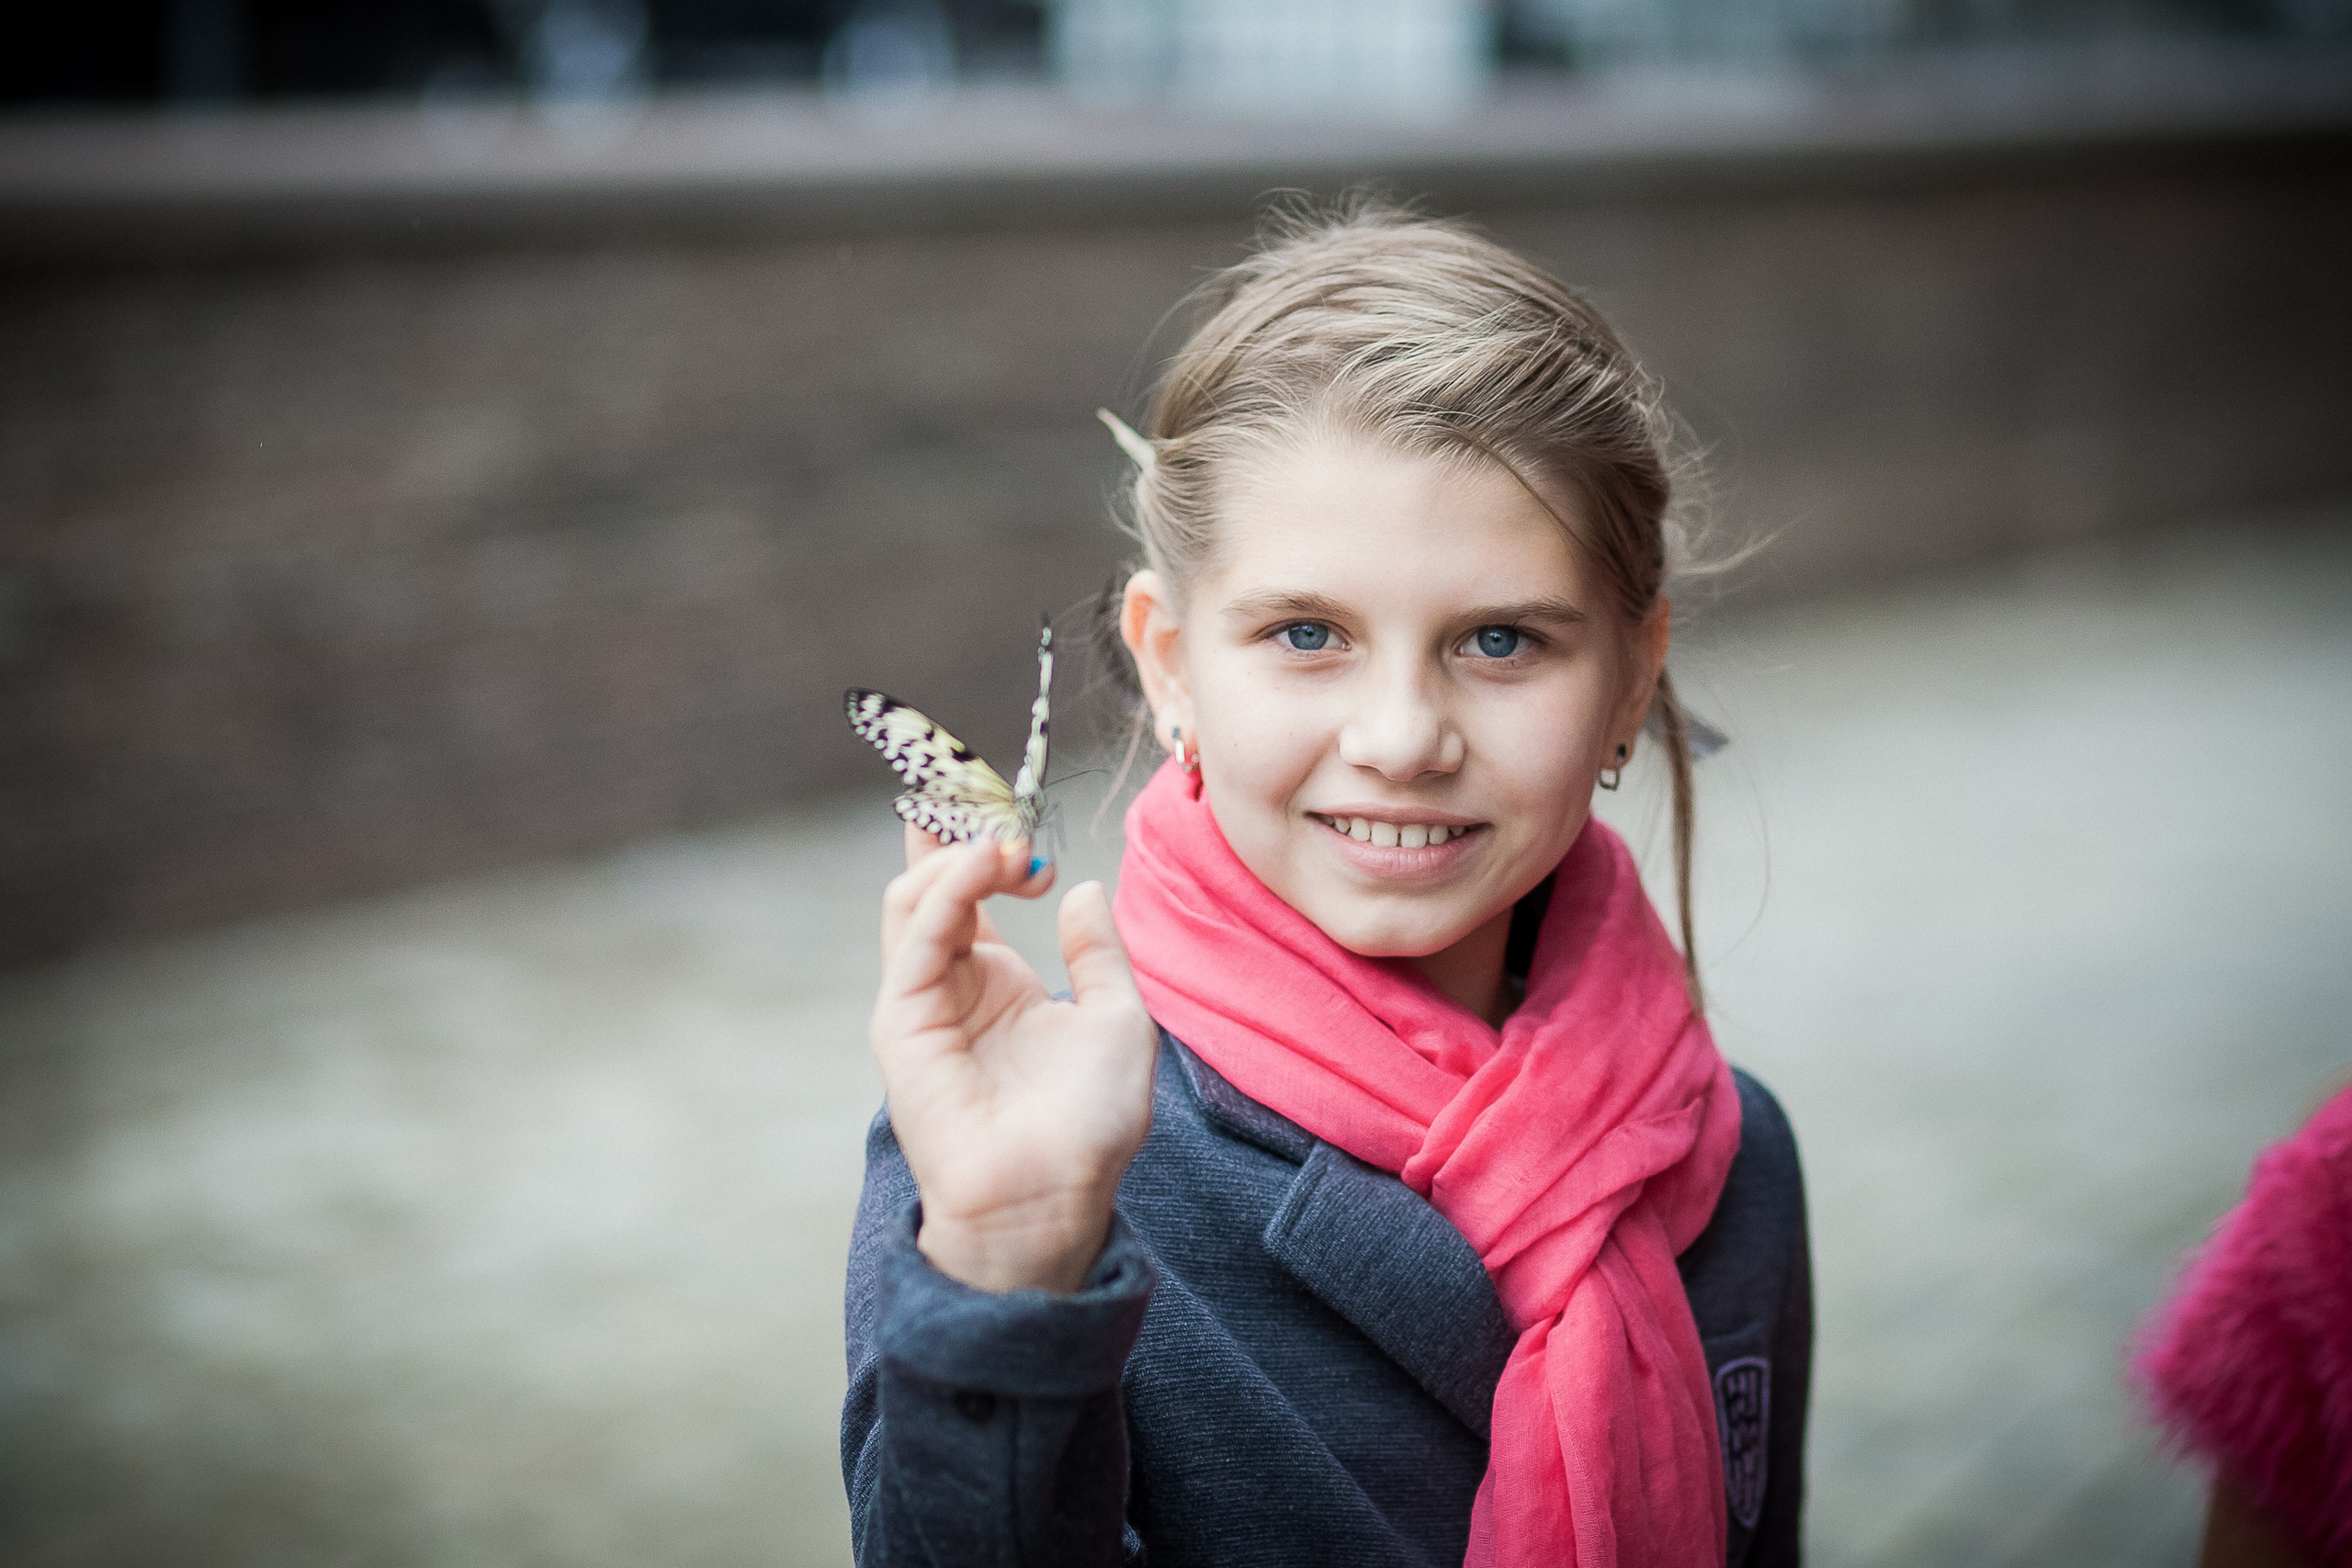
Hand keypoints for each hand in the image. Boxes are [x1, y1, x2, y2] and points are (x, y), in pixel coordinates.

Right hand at [870, 826, 1157, 1292]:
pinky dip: (948, 887)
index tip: (1010, 797)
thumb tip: (1081, 888)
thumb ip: (1096, 951)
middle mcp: (953, 985)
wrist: (1054, 1194)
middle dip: (959, 827)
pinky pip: (916, 934)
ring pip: (915, 897)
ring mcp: (922, 1000)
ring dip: (960, 853)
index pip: (971, 889)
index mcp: (999, 983)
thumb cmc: (1090, 1123)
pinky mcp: (902, 1020)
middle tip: (1000, 797)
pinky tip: (988, 864)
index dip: (980, 836)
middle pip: (933, 881)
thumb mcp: (1118, 1018)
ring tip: (1010, 841)